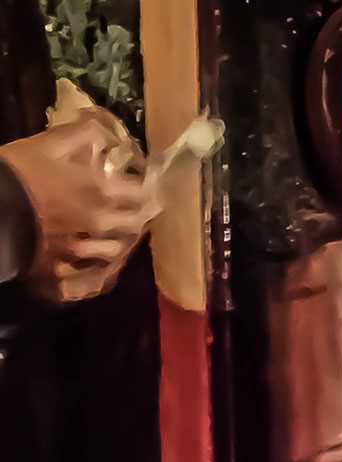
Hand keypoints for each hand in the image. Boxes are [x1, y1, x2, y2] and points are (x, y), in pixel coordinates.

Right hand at [0, 113, 158, 301]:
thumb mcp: (50, 143)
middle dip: (138, 214)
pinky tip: (101, 267)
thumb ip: (84, 133)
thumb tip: (103, 124)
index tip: (140, 180)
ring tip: (118, 235)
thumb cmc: (19, 173)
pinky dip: (101, 274)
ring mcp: (84, 254)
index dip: (144, 184)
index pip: (144, 191)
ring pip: (119, 253)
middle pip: (137, 224)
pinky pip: (94, 281)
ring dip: (122, 242)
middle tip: (133, 208)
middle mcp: (102, 226)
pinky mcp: (65, 275)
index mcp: (105, 192)